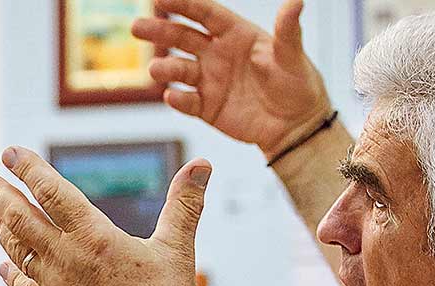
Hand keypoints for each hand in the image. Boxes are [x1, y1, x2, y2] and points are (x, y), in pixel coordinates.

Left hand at [0, 148, 210, 285]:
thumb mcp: (178, 251)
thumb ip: (185, 204)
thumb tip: (203, 164)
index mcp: (94, 238)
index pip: (52, 192)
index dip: (29, 169)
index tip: (11, 152)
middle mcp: (66, 260)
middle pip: (20, 218)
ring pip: (15, 249)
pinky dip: (10, 271)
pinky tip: (3, 263)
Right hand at [133, 0, 331, 157]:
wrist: (295, 125)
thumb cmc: (298, 83)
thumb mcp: (293, 55)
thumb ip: (288, 29)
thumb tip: (297, 1)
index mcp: (236, 34)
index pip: (204, 14)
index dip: (183, 5)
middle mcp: (218, 54)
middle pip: (182, 38)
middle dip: (159, 32)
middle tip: (136, 28)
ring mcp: (210, 81)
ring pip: (180, 69)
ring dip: (165, 68)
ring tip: (156, 70)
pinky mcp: (207, 108)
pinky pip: (187, 102)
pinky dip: (178, 100)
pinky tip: (172, 97)